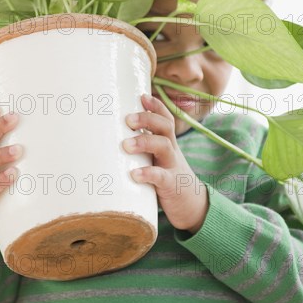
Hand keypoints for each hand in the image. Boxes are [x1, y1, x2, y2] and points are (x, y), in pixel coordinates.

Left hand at [122, 94, 208, 233]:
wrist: (191, 206)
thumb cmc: (166, 176)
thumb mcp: (158, 158)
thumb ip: (143, 146)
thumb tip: (111, 133)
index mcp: (167, 142)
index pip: (165, 118)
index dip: (156, 106)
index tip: (142, 96)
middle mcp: (171, 150)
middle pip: (165, 127)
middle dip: (147, 119)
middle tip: (128, 120)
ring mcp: (172, 166)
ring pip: (164, 147)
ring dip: (144, 142)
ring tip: (125, 145)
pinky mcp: (170, 185)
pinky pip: (161, 176)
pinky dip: (148, 173)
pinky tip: (134, 174)